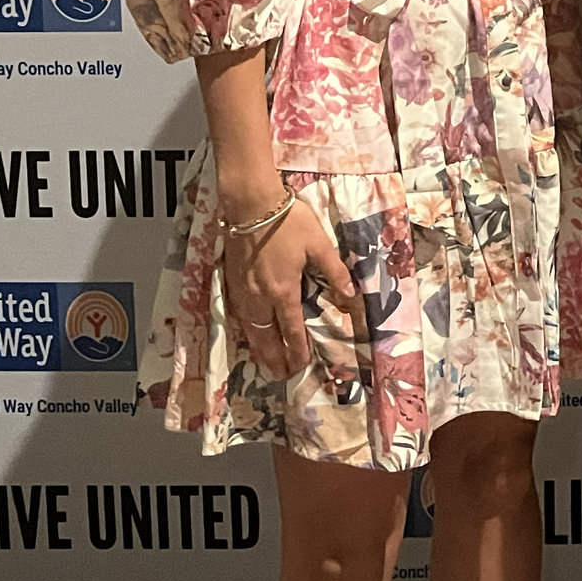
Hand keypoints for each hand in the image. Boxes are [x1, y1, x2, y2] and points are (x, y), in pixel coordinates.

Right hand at [220, 184, 358, 381]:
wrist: (250, 204)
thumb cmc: (288, 221)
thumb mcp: (319, 245)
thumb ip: (335, 273)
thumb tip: (350, 297)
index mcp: (283, 291)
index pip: (291, 329)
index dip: (297, 349)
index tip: (302, 366)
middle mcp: (259, 298)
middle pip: (266, 338)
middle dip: (275, 359)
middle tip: (282, 376)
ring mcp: (242, 292)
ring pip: (250, 330)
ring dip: (259, 350)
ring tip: (266, 364)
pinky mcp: (231, 283)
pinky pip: (239, 317)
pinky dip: (246, 332)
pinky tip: (250, 335)